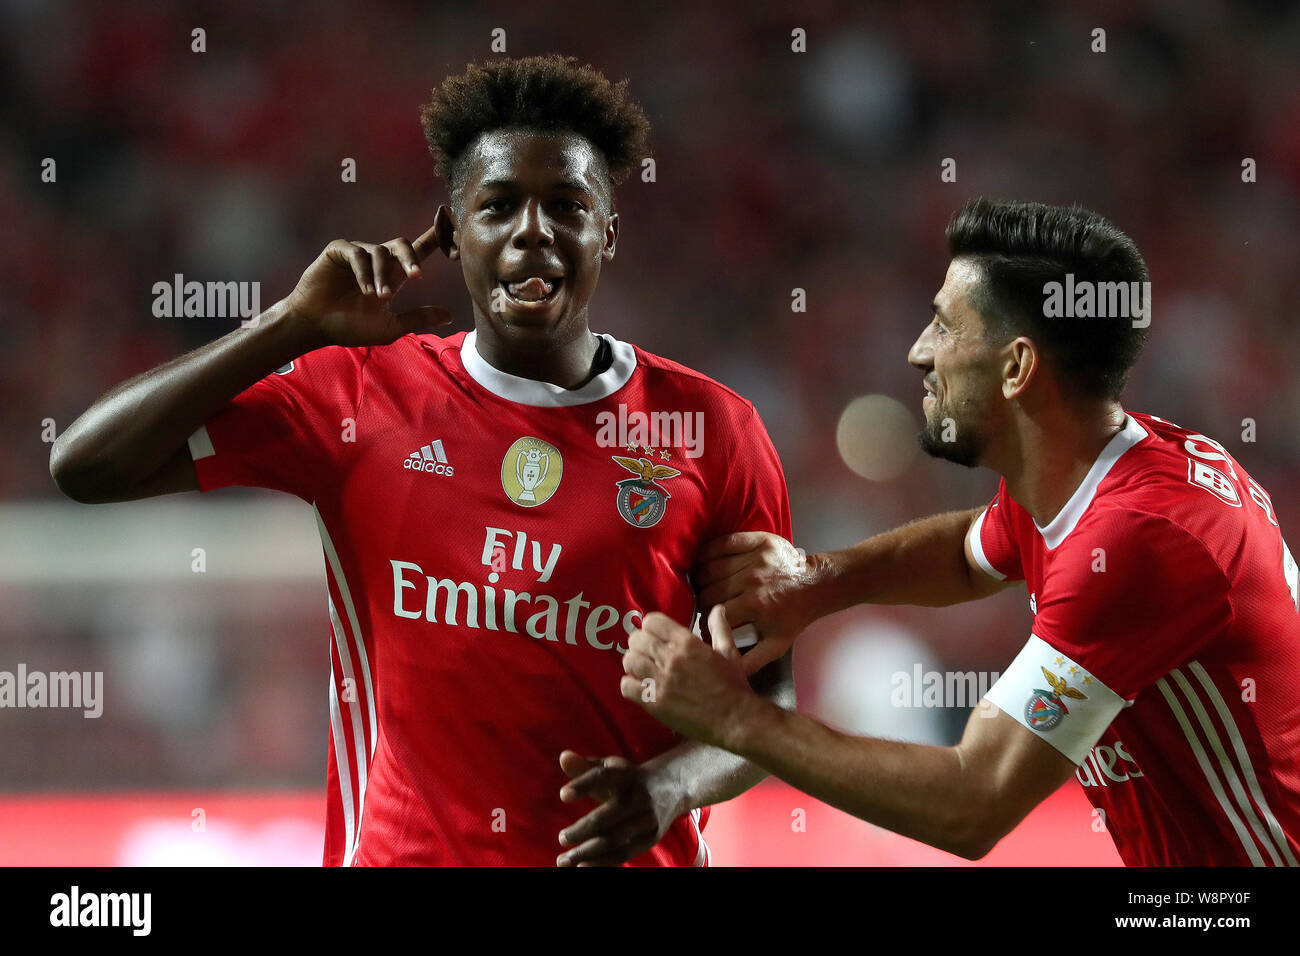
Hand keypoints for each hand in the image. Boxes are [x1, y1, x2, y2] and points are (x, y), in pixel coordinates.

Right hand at [285, 214, 453, 347]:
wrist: (317, 327)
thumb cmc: (350, 327)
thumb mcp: (390, 326)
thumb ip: (418, 318)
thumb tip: (450, 315)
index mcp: (392, 275)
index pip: (417, 251)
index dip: (433, 238)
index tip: (449, 224)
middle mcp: (377, 261)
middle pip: (402, 245)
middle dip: (412, 258)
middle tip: (417, 277)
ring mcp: (357, 254)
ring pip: (379, 253)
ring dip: (382, 276)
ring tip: (379, 297)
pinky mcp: (338, 251)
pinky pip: (357, 253)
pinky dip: (364, 271)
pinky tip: (364, 289)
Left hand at [555, 752, 685, 865]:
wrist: (673, 787)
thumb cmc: (629, 778)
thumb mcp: (611, 767)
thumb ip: (585, 766)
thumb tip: (563, 757)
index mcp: (627, 774)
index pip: (604, 777)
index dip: (583, 785)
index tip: (562, 795)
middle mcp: (639, 797)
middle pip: (608, 816)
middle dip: (582, 830)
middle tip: (561, 838)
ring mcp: (647, 819)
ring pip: (615, 839)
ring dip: (587, 853)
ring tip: (563, 861)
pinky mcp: (650, 838)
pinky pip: (624, 853)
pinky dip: (602, 863)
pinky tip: (582, 867)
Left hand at [620, 606, 756, 747]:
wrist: (734, 719)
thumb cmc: (733, 685)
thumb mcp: (729, 652)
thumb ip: (719, 628)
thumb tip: (718, 609)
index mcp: (687, 642)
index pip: (651, 621)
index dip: (651, 627)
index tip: (656, 635)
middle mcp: (670, 658)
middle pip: (636, 639)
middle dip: (640, 644)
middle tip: (648, 653)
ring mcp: (660, 681)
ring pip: (629, 660)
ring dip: (634, 663)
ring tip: (643, 669)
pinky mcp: (653, 702)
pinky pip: (626, 686)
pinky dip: (630, 685)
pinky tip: (641, 687)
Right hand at [695, 532, 817, 673]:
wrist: (816, 586)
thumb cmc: (793, 616)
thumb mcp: (776, 645)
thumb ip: (750, 660)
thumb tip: (725, 669)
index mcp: (755, 605)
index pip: (714, 611)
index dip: (705, 618)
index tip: (706, 621)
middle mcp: (754, 580)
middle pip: (709, 588)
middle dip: (701, 598)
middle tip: (703, 603)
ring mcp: (756, 558)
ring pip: (712, 566)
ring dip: (702, 576)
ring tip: (702, 584)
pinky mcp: (759, 540)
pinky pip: (724, 542)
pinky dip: (709, 550)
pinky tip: (705, 560)